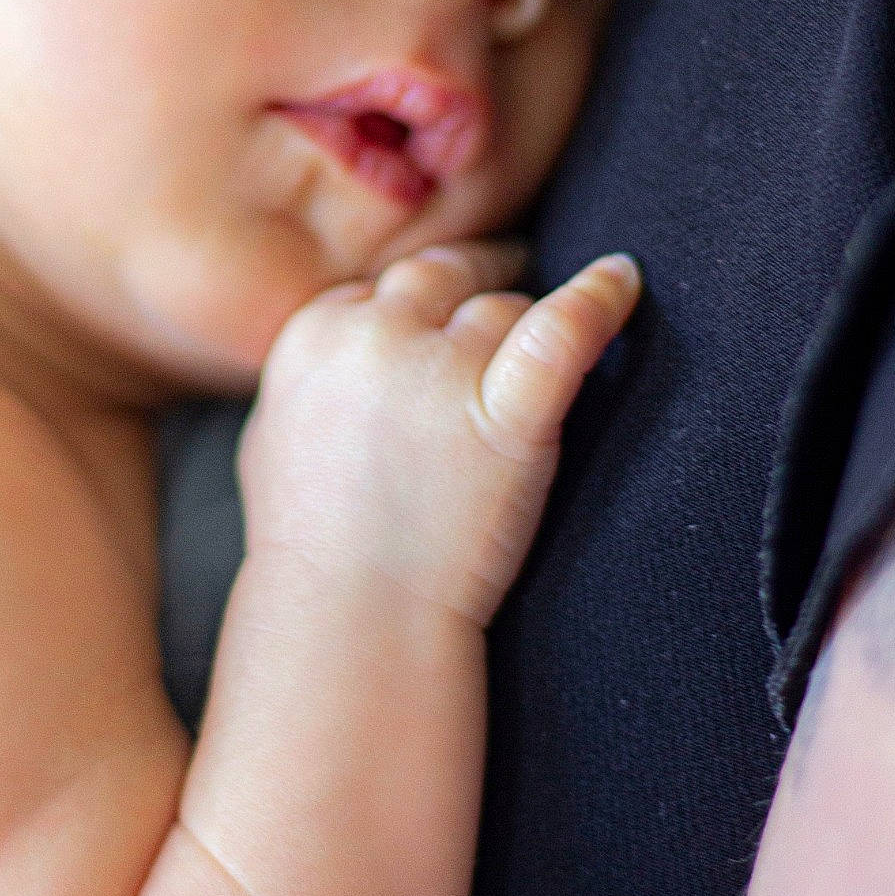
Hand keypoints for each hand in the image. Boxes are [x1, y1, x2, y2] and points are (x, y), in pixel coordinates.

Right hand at [238, 243, 639, 626]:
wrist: (349, 619)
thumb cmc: (308, 545)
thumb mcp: (271, 433)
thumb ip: (313, 374)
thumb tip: (343, 343)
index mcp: (314, 332)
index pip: (389, 285)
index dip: (427, 302)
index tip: (449, 316)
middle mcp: (373, 335)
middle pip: (446, 276)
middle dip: (480, 282)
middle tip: (512, 284)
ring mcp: (440, 371)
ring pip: (501, 308)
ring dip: (522, 329)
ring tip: (540, 353)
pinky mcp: (507, 414)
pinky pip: (564, 329)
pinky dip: (600, 298)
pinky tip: (623, 280)